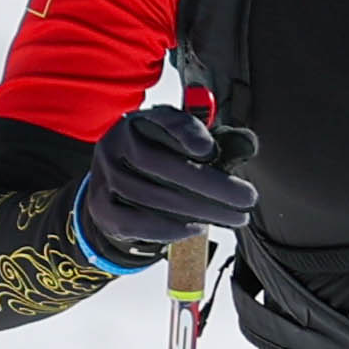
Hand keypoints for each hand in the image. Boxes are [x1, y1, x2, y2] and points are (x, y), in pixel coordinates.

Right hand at [77, 106, 257, 259]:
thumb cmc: (164, 161)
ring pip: (150, 196)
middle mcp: (116, 143)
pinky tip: (198, 228)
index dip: (186, 133)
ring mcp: (104, 175)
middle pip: (160, 163)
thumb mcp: (188, 144)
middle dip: (211, 184)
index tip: (210, 150)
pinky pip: (134, 222)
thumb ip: (220, 142)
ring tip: (233, 218)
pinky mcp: (101, 206)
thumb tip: (248, 145)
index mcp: (141, 121)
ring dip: (199, 210)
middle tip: (247, 198)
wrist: (120, 188)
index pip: (163, 120)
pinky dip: (169, 229)